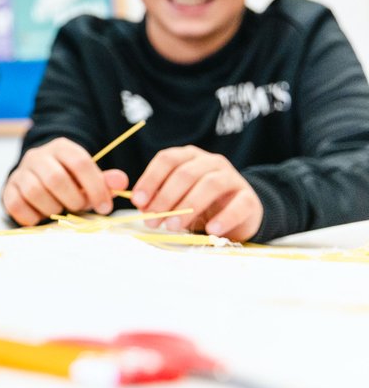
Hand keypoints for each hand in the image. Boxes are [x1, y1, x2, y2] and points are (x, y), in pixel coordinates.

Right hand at [2, 137, 128, 224]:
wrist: (37, 175)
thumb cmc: (68, 179)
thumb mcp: (88, 176)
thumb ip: (104, 181)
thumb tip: (121, 182)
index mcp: (61, 147)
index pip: (80, 163)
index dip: (95, 187)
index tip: (105, 206)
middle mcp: (37, 156)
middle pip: (56, 178)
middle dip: (73, 200)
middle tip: (80, 208)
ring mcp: (20, 172)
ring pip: (35, 191)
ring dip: (53, 208)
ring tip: (60, 210)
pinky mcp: (8, 189)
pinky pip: (17, 205)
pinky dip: (33, 216)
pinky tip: (43, 215)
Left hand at [131, 145, 262, 240]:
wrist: (239, 212)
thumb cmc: (201, 203)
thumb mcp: (178, 198)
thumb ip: (160, 198)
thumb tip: (142, 206)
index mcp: (189, 157)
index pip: (167, 159)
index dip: (150, 179)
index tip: (138, 201)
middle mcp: (210, 162)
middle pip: (185, 173)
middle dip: (166, 198)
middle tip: (153, 220)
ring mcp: (231, 177)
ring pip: (210, 185)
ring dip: (189, 206)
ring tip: (174, 226)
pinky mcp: (249, 197)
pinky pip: (239, 204)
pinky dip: (224, 217)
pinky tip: (211, 230)